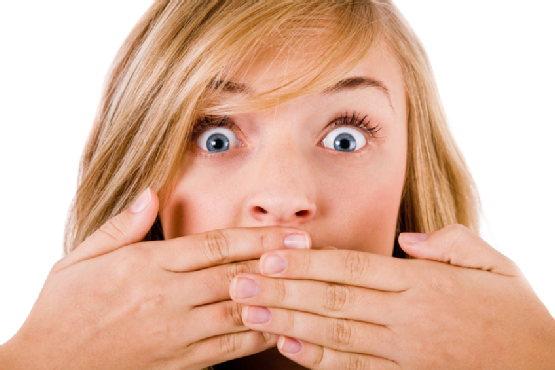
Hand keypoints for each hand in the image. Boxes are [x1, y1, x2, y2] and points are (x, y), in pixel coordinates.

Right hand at [0, 189, 310, 369]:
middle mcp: (166, 298)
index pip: (214, 246)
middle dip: (278, 261)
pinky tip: (281, 324)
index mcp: (146, 266)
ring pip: (239, 311)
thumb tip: (150, 193)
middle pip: (236, 274)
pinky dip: (257, 334)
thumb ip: (121, 226)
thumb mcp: (79, 259)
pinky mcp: (179, 363)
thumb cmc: (62, 311)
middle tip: (313, 251)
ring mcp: (175, 334)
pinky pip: (228, 347)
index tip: (287, 231)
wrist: (46, 369)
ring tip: (309, 285)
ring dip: (276, 296)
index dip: (257, 237)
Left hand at [230, 224, 554, 368]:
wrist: (544, 369)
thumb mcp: (494, 264)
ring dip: (287, 321)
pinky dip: (317, 359)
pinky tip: (286, 346)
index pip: (351, 267)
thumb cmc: (516, 314)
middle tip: (238, 281)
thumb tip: (407, 241)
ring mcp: (403, 351)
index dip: (306, 261)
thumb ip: (450, 244)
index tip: (269, 254)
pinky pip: (354, 368)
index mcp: (422, 283)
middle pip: (332, 298)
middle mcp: (406, 317)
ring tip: (248, 310)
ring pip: (334, 333)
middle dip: (281, 289)